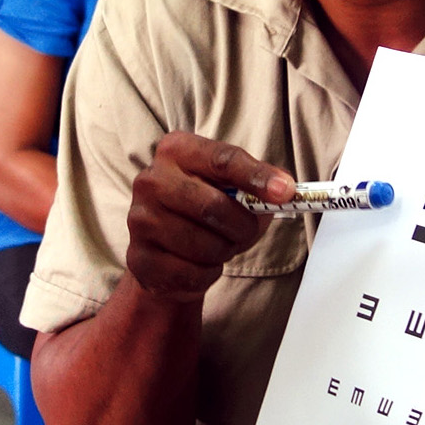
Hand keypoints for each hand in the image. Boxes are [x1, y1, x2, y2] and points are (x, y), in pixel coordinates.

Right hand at [124, 134, 292, 301]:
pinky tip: (198, 264)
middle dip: (241, 226)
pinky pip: (191, 273)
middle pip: (212, 205)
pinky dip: (207, 274)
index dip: (256, 176)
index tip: (285, 192)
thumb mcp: (232, 189)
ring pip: (203, 244)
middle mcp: (151, 180)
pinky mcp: (139, 257)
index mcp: (176, 150)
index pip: (221, 159)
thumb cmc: (205, 214)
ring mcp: (140, 219)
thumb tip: (285, 191)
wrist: (165, 253)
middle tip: (248, 232)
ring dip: (224, 252)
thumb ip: (258, 184)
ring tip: (218, 246)